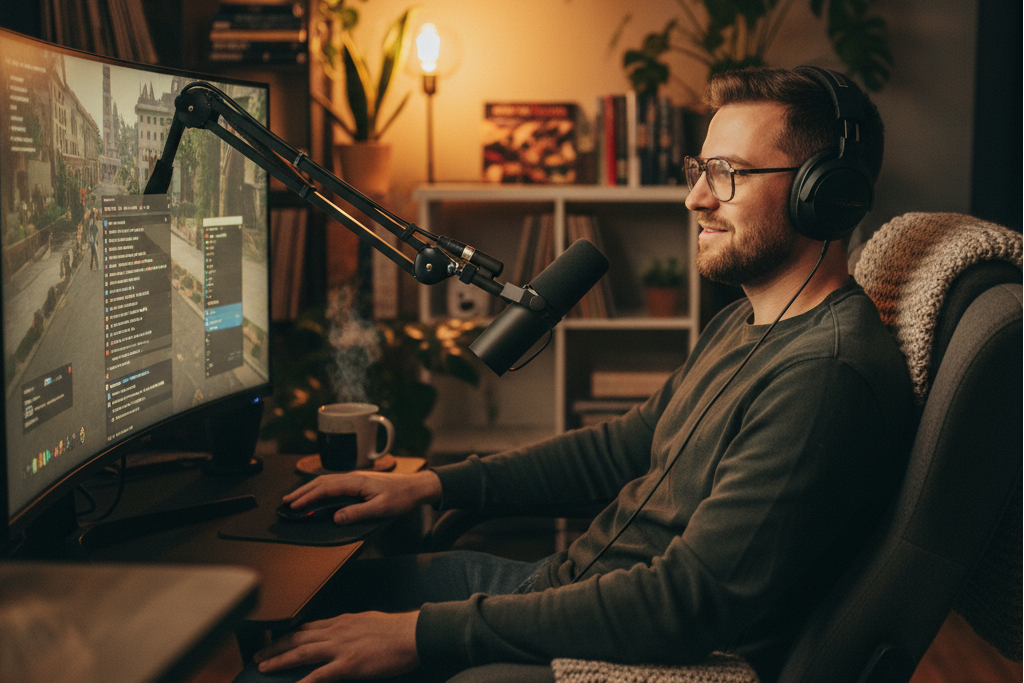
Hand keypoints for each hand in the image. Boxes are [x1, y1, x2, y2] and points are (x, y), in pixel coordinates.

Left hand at [253, 610, 419, 681]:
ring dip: (279, 659)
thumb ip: (353, 628)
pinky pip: (319, 675)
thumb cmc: (397, 630)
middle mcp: (337, 631)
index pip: (308, 626)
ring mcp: (341, 647)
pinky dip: (303, 682)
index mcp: (342, 621)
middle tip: (258, 654)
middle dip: (275, 646)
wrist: (413, 634)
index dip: (289, 634)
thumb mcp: (369, 621)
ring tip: (263, 667)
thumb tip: (346, 633)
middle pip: (298, 637)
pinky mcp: (349, 664)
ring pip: (301, 652)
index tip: (276, 640)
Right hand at [283, 470, 441, 524]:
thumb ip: (358, 513)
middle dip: (302, 491)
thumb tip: (336, 517)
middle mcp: (353, 477)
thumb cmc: (401, 497)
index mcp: (356, 482)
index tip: (294, 505)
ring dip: (310, 489)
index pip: (325, 489)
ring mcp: (355, 478)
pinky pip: (334, 482)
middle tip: (286, 501)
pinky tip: (317, 492)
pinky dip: (320, 488)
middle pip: (322, 482)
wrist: (416, 487)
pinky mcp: (358, 482)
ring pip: (327, 481)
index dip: (308, 497)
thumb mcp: (381, 508)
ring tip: (296, 497)